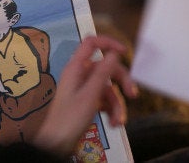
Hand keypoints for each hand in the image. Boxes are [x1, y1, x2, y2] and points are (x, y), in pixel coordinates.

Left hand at [31, 35, 138, 154]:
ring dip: (117, 104)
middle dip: (122, 82)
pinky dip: (112, 110)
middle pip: (107, 68)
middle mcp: (80, 75)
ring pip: (108, 87)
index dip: (108, 43)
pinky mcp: (87, 102)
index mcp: (76, 68)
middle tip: (132, 95)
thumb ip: (102, 72)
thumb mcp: (90, 95)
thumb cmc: (68, 120)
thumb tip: (113, 53)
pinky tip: (114, 123)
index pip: (91, 43)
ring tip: (119, 121)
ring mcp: (84, 89)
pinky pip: (105, 100)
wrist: (56, 144)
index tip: (124, 52)